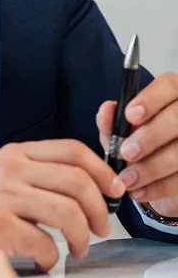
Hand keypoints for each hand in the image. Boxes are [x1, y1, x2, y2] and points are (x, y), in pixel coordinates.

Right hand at [0, 140, 125, 270]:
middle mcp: (11, 169)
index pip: (71, 149)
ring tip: (77, 248)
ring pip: (68, 213)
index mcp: (16, 153)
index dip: (100, 170)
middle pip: (76, 181)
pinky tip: (45, 259)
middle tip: (100, 227)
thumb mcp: (1, 171)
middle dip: (99, 209)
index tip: (112, 189)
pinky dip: (52, 258)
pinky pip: (45, 243)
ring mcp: (5, 196)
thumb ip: (35, 171)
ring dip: (82, 237)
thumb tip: (83, 184)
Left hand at [97, 73, 177, 215]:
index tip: (129, 115)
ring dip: (151, 168)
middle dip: (149, 137)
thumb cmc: (140, 142)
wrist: (161, 174)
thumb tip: (107, 109)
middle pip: (177, 118)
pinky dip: (160, 187)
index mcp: (173, 93)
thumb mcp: (122, 132)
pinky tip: (140, 192)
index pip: (169, 86)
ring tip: (127, 180)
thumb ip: (112, 121)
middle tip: (126, 153)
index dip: (150, 100)